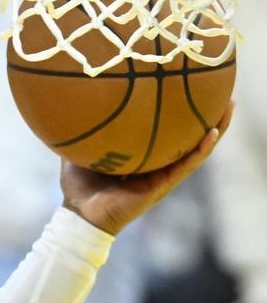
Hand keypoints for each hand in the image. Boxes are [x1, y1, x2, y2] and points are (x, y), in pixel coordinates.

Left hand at [60, 102, 232, 235]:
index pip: (165, 130)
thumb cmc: (79, 187)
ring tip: (228, 106)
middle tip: (219, 89)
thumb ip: (82, 133)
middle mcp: (157, 163)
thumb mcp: (80, 153)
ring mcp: (162, 174)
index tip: (188, 87)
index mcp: (141, 155)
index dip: (178, 112)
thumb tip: (75, 108)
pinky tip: (212, 133)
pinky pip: (187, 165)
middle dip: (205, 113)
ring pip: (197, 148)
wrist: (80, 215)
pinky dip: (201, 150)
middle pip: (187, 135)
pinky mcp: (163, 185)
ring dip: (215, 128)